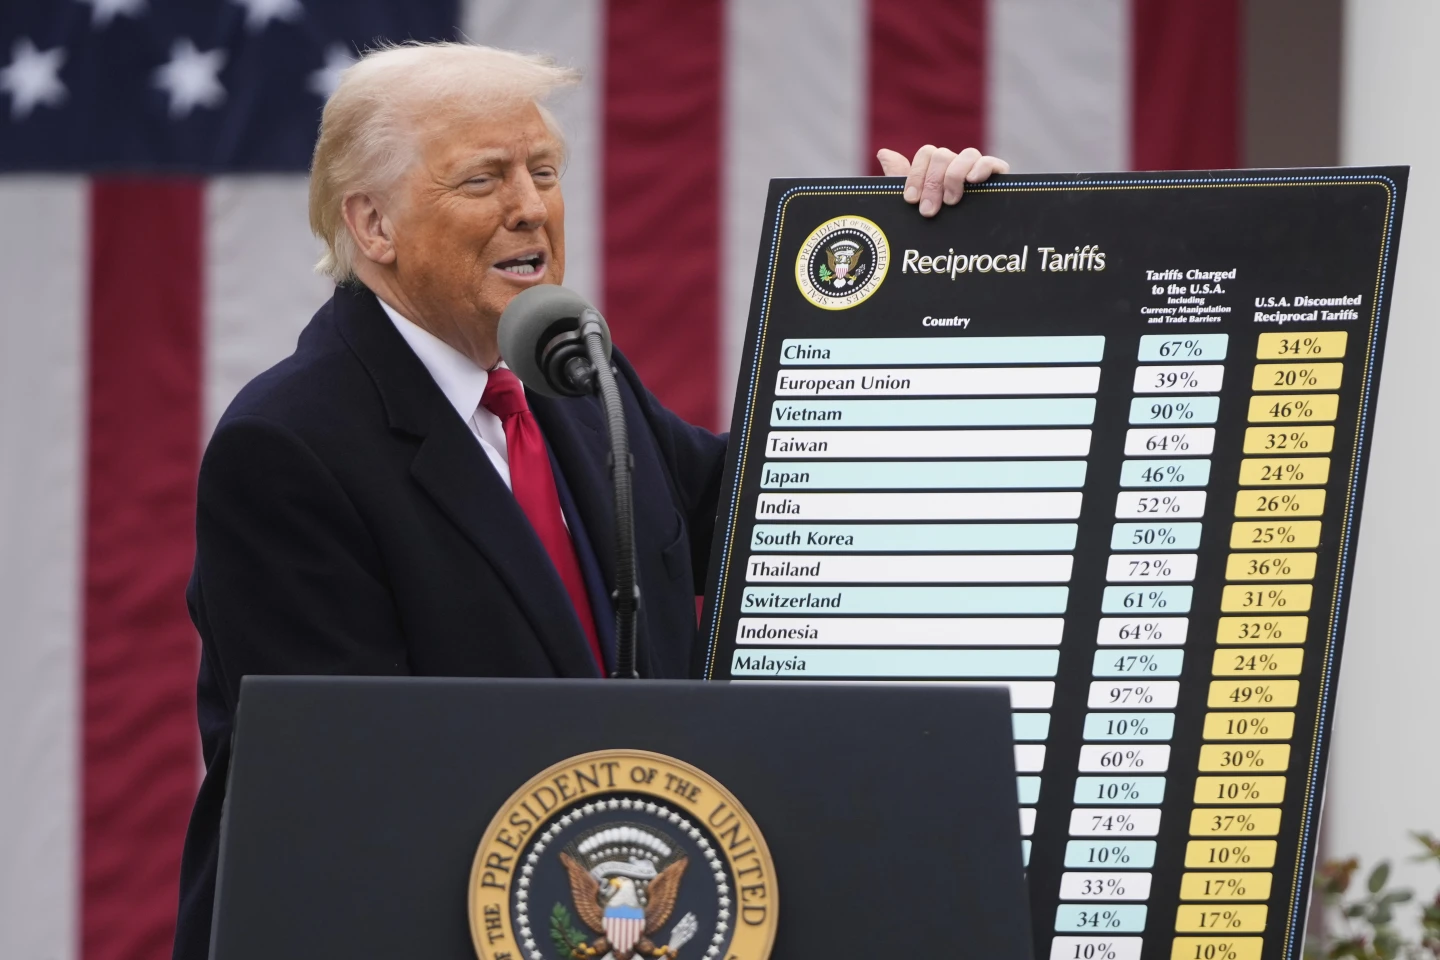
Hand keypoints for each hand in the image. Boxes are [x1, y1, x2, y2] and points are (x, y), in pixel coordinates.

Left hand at [877, 145, 1009, 216]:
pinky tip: (972, 181)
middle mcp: (957, 166)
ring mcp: (978, 170)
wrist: (968, 252)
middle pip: (943, 155)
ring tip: (951, 202)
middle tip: (928, 211)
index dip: (916, 174)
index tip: (911, 200)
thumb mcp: (916, 204)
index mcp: (938, 169)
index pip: (927, 153)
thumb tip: (883, 153)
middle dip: (932, 183)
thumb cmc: (937, 225)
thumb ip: (899, 179)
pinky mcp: (998, 179)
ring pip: (967, 154)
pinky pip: (991, 162)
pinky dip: (982, 167)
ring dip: (954, 176)